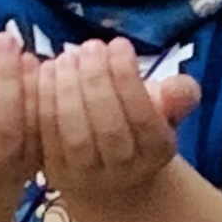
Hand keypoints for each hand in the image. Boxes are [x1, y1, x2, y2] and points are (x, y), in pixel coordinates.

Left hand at [31, 37, 200, 221]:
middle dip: (96, 82)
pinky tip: (46, 71)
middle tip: (89, 47)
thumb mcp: (165, 110)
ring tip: (67, 57)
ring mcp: (86, 177)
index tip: (119, 44)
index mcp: (157, 153)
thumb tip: (177, 87)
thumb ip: (178, 96)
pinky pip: (45, 137)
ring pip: (75, 136)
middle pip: (108, 129)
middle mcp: (124, 172)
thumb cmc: (139, 127)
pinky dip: (44, 102)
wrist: (112, 177)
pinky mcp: (54, 173)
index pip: (143, 118)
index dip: (128, 79)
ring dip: (67, 91)